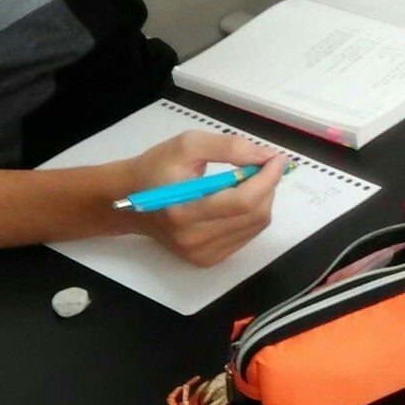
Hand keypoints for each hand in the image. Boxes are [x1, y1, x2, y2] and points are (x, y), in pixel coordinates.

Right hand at [120, 132, 284, 267]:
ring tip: (245, 181)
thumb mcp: (187, 145)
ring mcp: (200, 253)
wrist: (127, 200)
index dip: (267, 178)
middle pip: (254, 214)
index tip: (277, 159)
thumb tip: (266, 157)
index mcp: (183, 211)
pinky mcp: (206, 259)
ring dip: (262, 199)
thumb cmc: (156, 168)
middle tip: (261, 166)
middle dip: (267, 186)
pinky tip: (236, 200)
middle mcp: (193, 239)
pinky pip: (246, 236)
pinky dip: (251, 215)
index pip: (243, 201)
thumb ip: (229, 148)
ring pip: (256, 225)